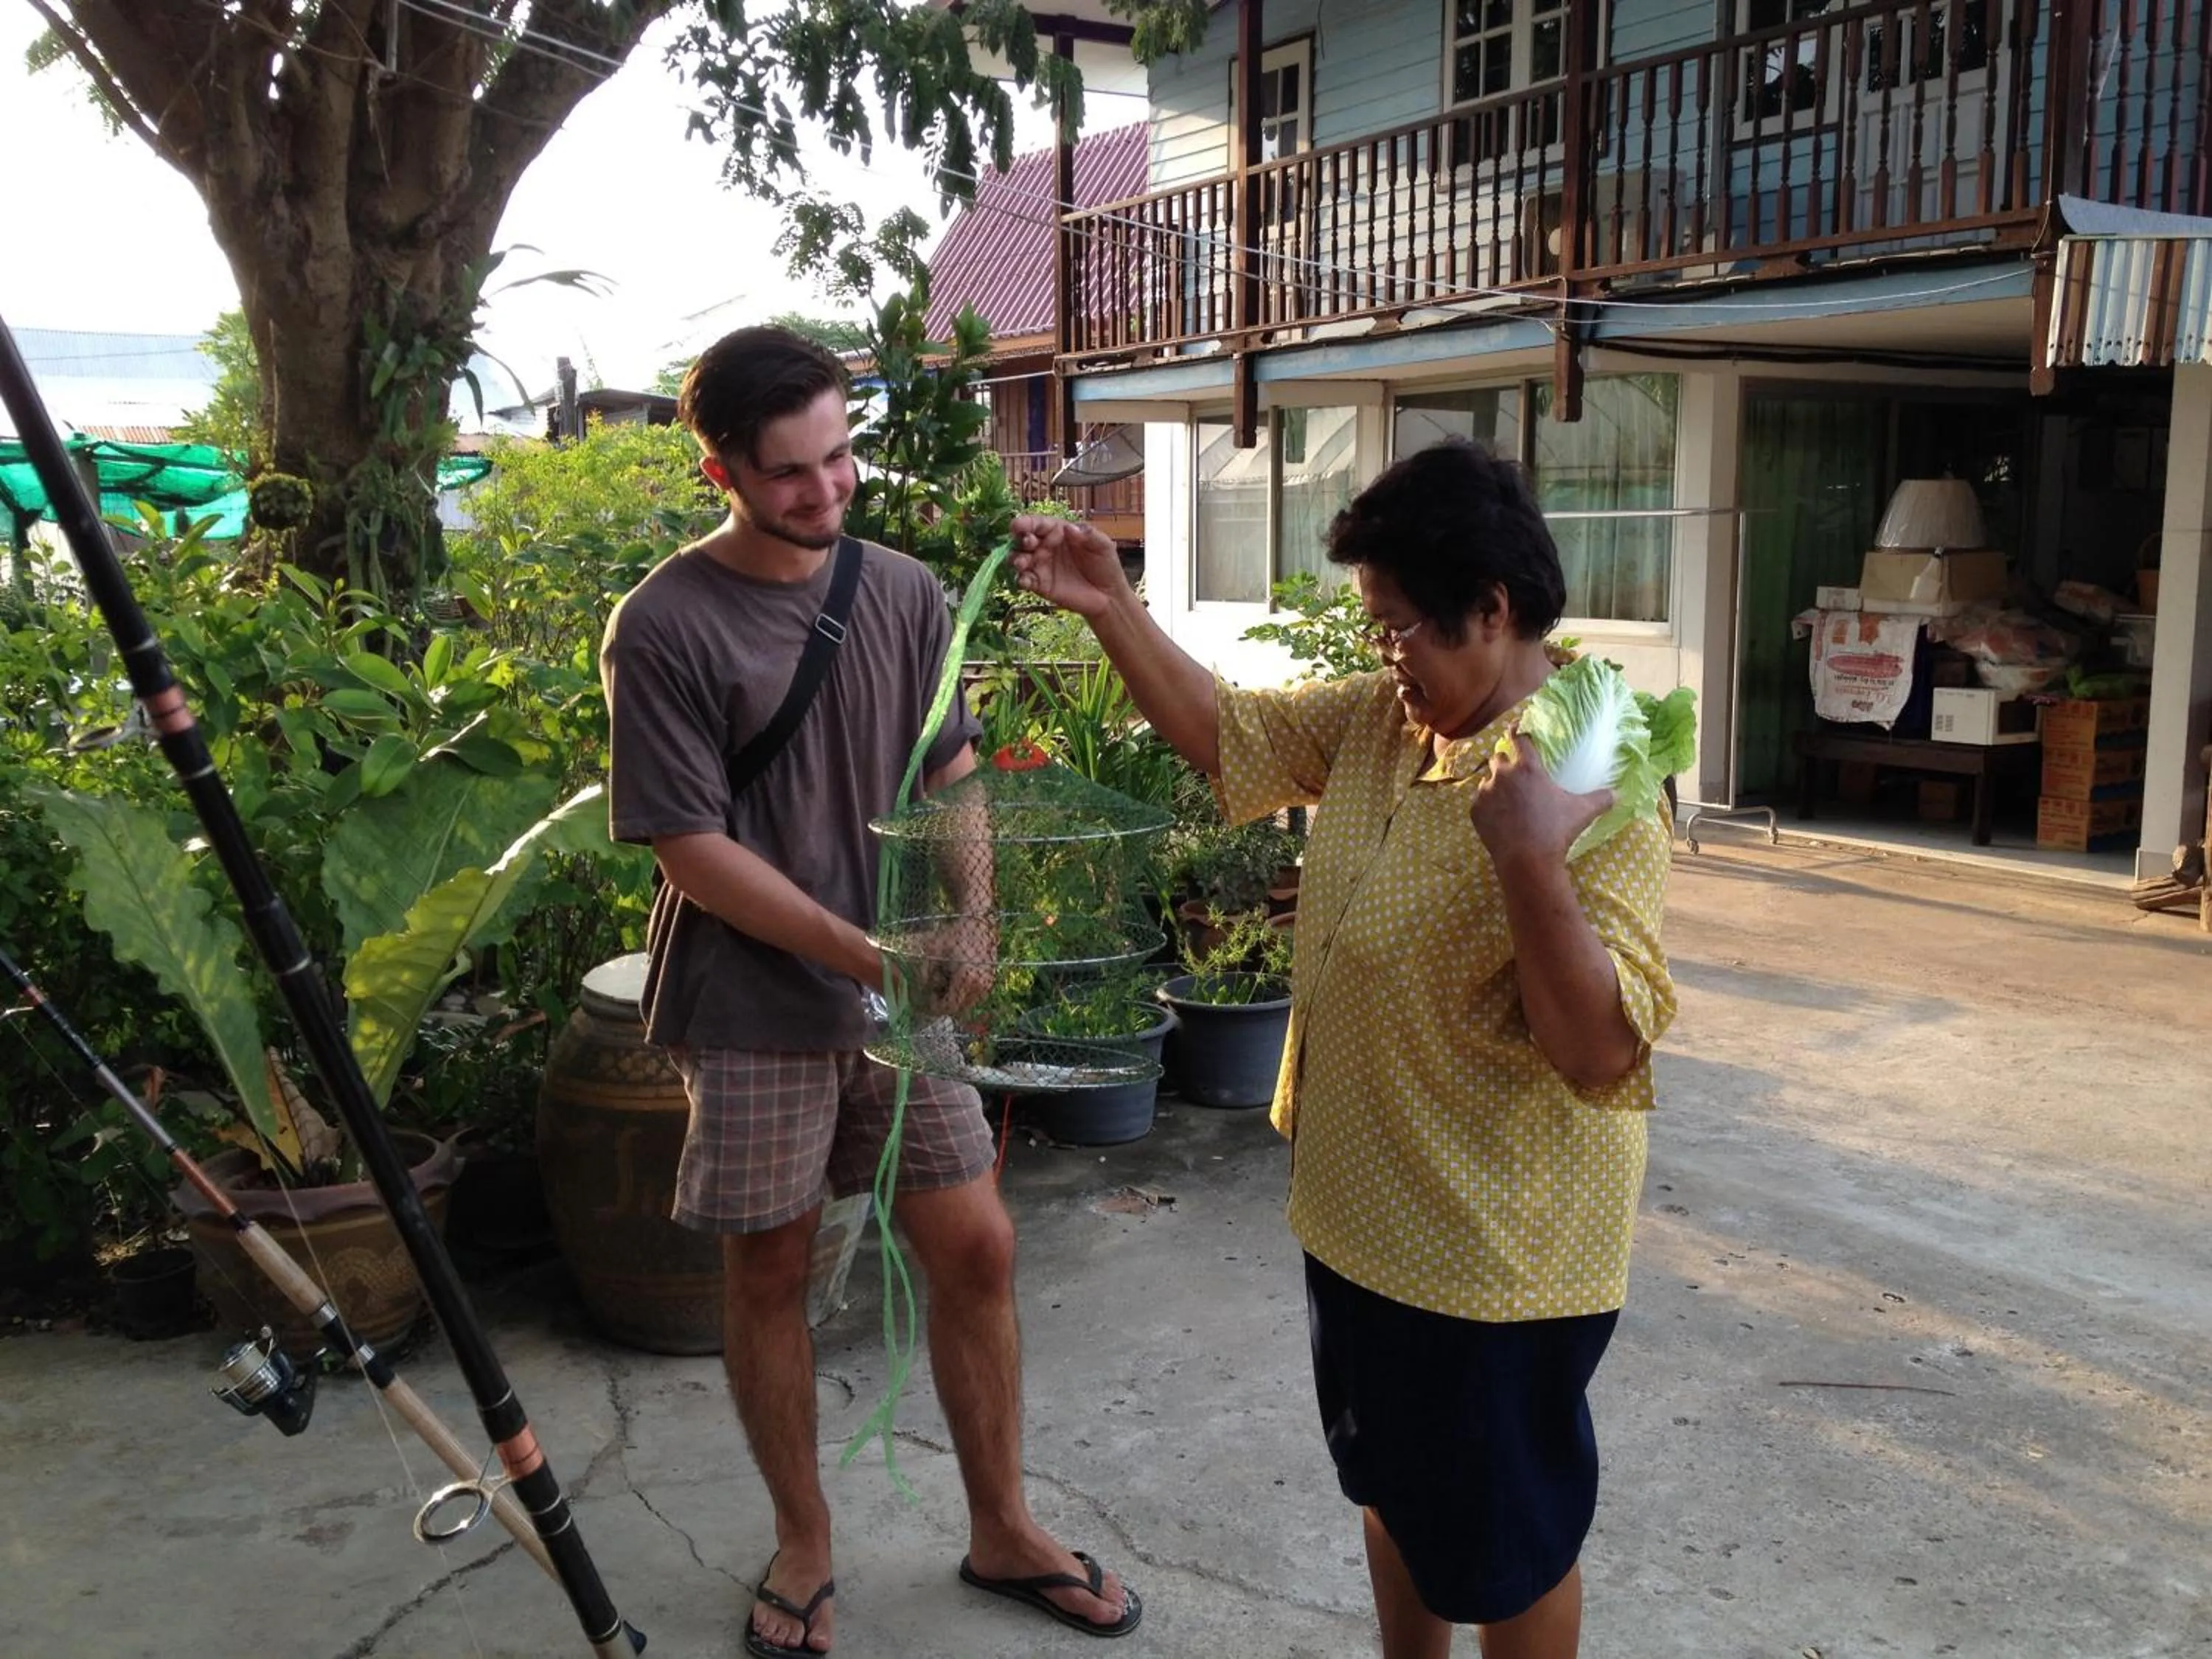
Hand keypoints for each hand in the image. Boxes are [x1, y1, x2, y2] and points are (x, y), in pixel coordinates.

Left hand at [910, 914, 997, 1016]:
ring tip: (945, 982)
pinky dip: (963, 993)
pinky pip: (974, 996)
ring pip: (967, 1004)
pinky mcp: (990, 981)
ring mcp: (987, 984)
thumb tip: (918, 992)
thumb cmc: (953, 936)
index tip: (926, 997)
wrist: (976, 923)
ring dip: (955, 999)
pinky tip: (956, 978)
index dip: (935, 1006)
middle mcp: (980, 985)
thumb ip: (924, 974)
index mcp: (966, 979)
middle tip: (934, 990)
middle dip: (944, 1003)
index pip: (949, 1006)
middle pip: (959, 1009)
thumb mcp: (932, 952)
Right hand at [1009, 514, 1130, 618]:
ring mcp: (1041, 566)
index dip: (1026, 523)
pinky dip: (1020, 580)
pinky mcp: (1040, 585)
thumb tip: (1069, 527)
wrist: (1109, 595)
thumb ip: (1089, 535)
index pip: (1038, 524)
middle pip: (1023, 540)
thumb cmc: (1105, 565)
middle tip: (1028, 543)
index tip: (1018, 525)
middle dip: (1020, 540)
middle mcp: (1045, 546)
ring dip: (1016, 559)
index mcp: (1058, 532)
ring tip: (1022, 563)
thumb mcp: (1103, 546)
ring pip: (1019, 559)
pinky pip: (1024, 580)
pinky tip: (1025, 581)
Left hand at [1470, 734, 1612, 868]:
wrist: (1527, 861)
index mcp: (1528, 768)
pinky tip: (1499, 817)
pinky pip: (1479, 801)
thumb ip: (1601, 799)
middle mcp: (1503, 774)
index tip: (1516, 727)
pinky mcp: (1475, 810)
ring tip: (1508, 800)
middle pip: (1498, 757)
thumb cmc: (1556, 832)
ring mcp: (1486, 792)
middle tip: (1515, 774)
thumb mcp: (1582, 812)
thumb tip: (1618, 795)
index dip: (1518, 731)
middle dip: (1505, 761)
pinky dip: (1487, 806)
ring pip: (1487, 780)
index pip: (1519, 738)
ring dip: (1495, 785)